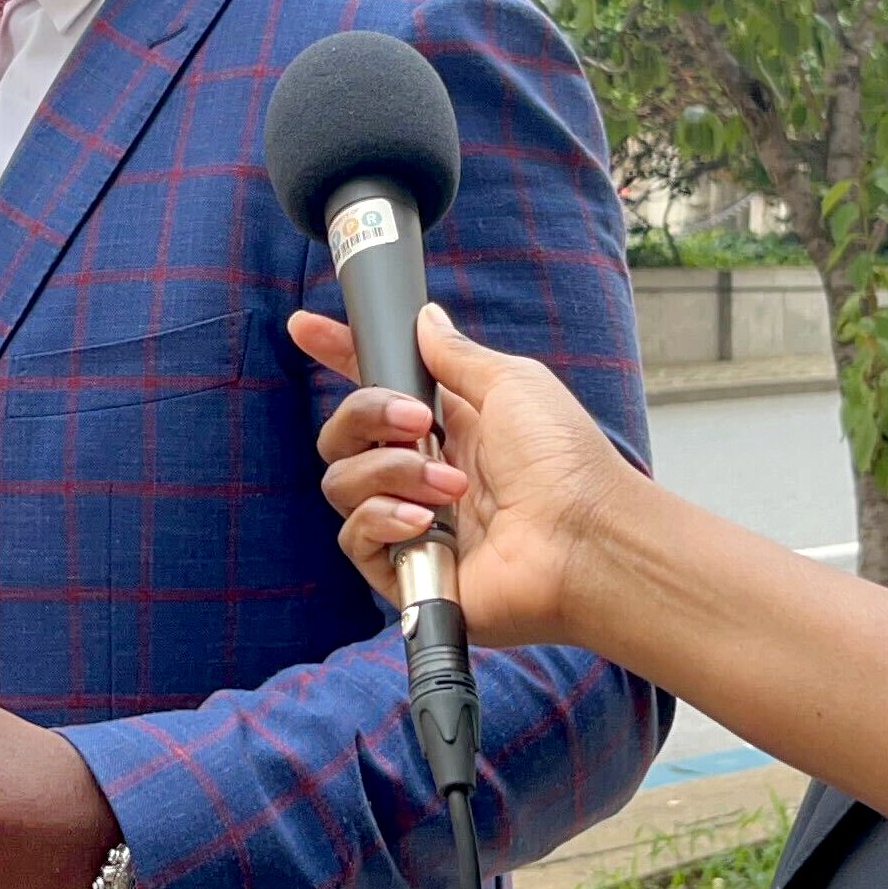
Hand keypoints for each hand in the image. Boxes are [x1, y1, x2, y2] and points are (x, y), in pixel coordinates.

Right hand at [290, 303, 641, 646]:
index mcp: (449, 423)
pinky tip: (426, 521)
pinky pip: (354, 535)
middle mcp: (423, 470)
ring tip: (451, 485)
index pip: (376, 384)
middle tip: (418, 420)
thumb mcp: (511, 384)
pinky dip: (384, 519)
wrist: (581, 538)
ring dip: (393, 471)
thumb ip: (455, 355)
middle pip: (344, 432)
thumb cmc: (564, 461)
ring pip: (343, 481)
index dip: (340, 355)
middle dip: (367, 413)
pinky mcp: (404, 570)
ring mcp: (411, 520)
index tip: (306, 327)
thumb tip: (425, 318)